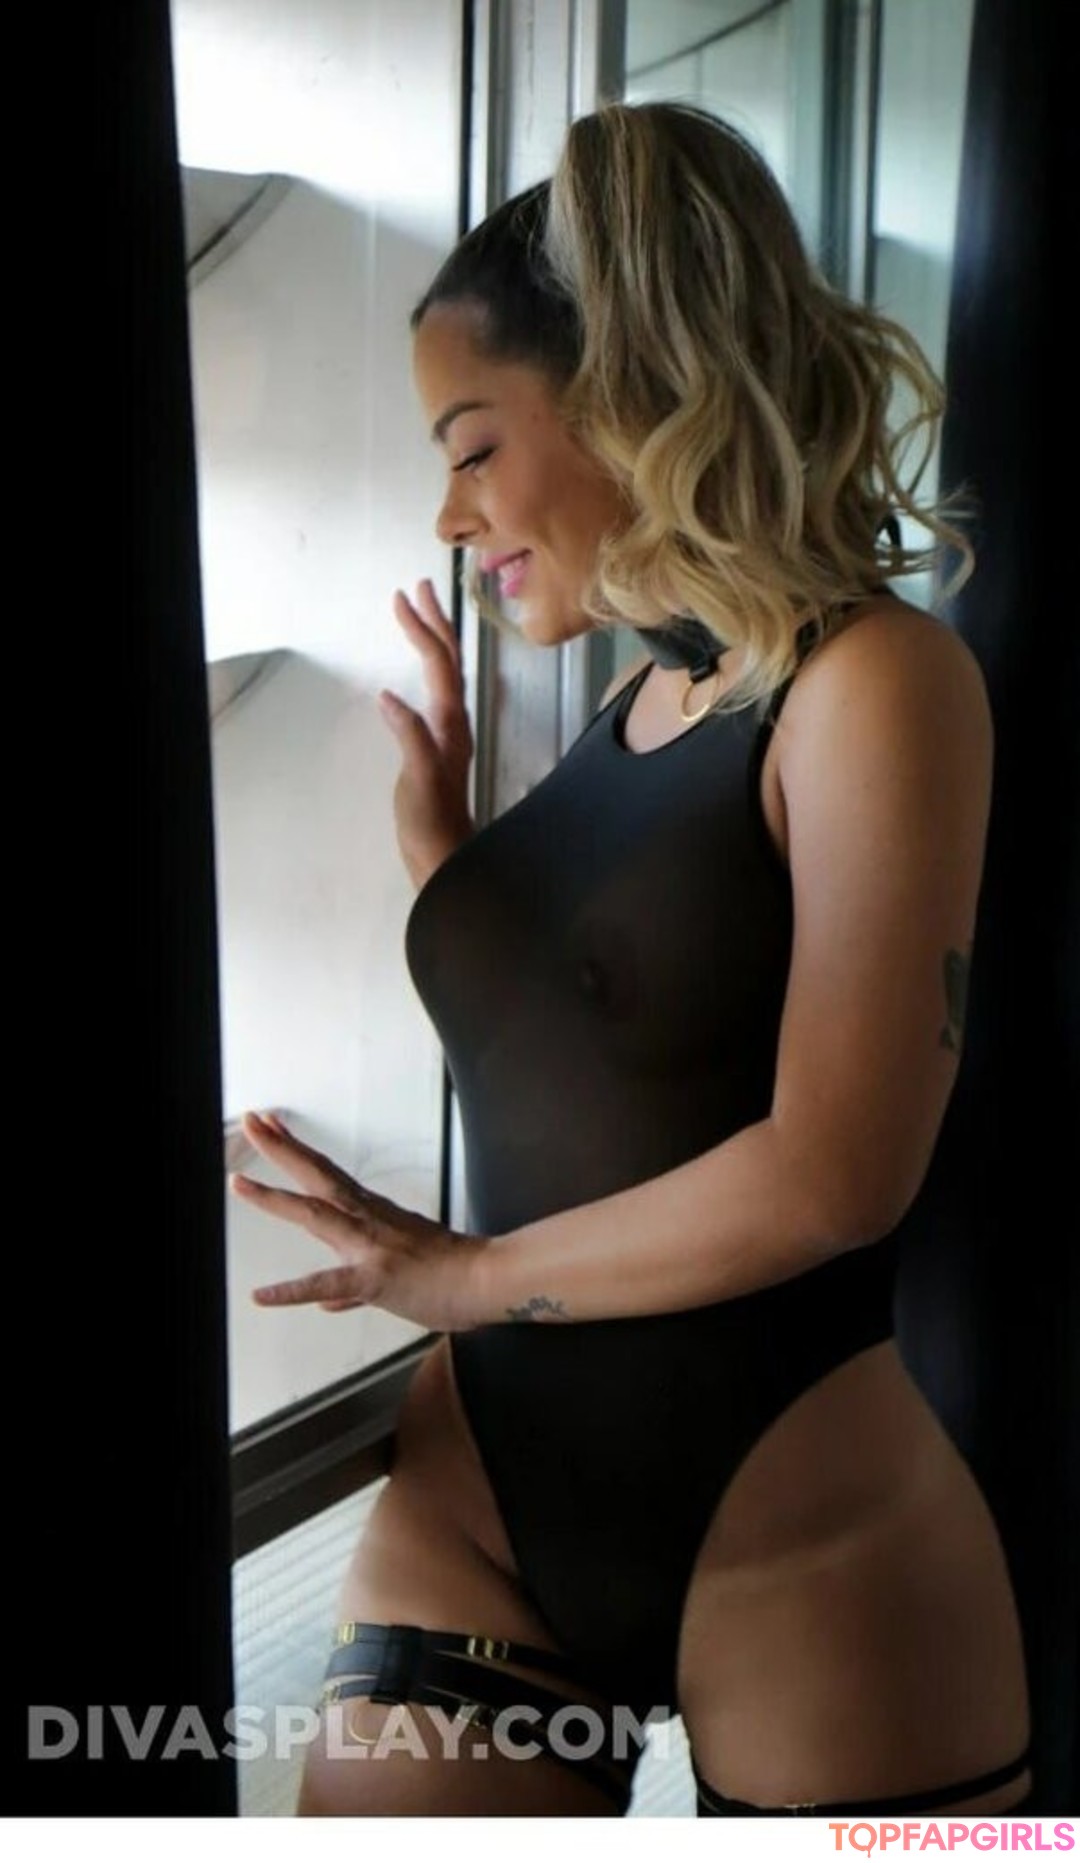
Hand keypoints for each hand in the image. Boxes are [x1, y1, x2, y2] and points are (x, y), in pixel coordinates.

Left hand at [230, 1112, 488, 1332]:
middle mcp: (367, 1220)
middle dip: (281, 1150)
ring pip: (315, 1215)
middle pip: (317, 1177)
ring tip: (239, 1182)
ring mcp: (369, 1246)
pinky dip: (292, 1292)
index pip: (327, 1174)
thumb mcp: (394, 1278)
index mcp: (373, 1214)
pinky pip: (327, 1286)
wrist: (487, 1280)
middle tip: (252, 1121)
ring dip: (275, 1198)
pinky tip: (261, 1296)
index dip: (296, 1151)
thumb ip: (352, 1292)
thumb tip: (327, 1304)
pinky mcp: (374, 1279)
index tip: (272, 1126)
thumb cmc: (450, 1275)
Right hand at [380, 579, 474, 889]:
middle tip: (419, 586)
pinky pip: (435, 692)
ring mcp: (447, 732)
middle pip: (448, 661)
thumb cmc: (429, 820)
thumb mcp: (416, 778)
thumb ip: (409, 737)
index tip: (402, 598)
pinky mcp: (437, 744)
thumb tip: (390, 698)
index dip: (421, 629)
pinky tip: (411, 671)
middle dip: (435, 621)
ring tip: (420, 613)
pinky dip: (425, 669)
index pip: (438, 664)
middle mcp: (454, 721)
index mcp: (449, 723)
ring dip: (434, 640)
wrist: (442, 853)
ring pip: (445, 674)